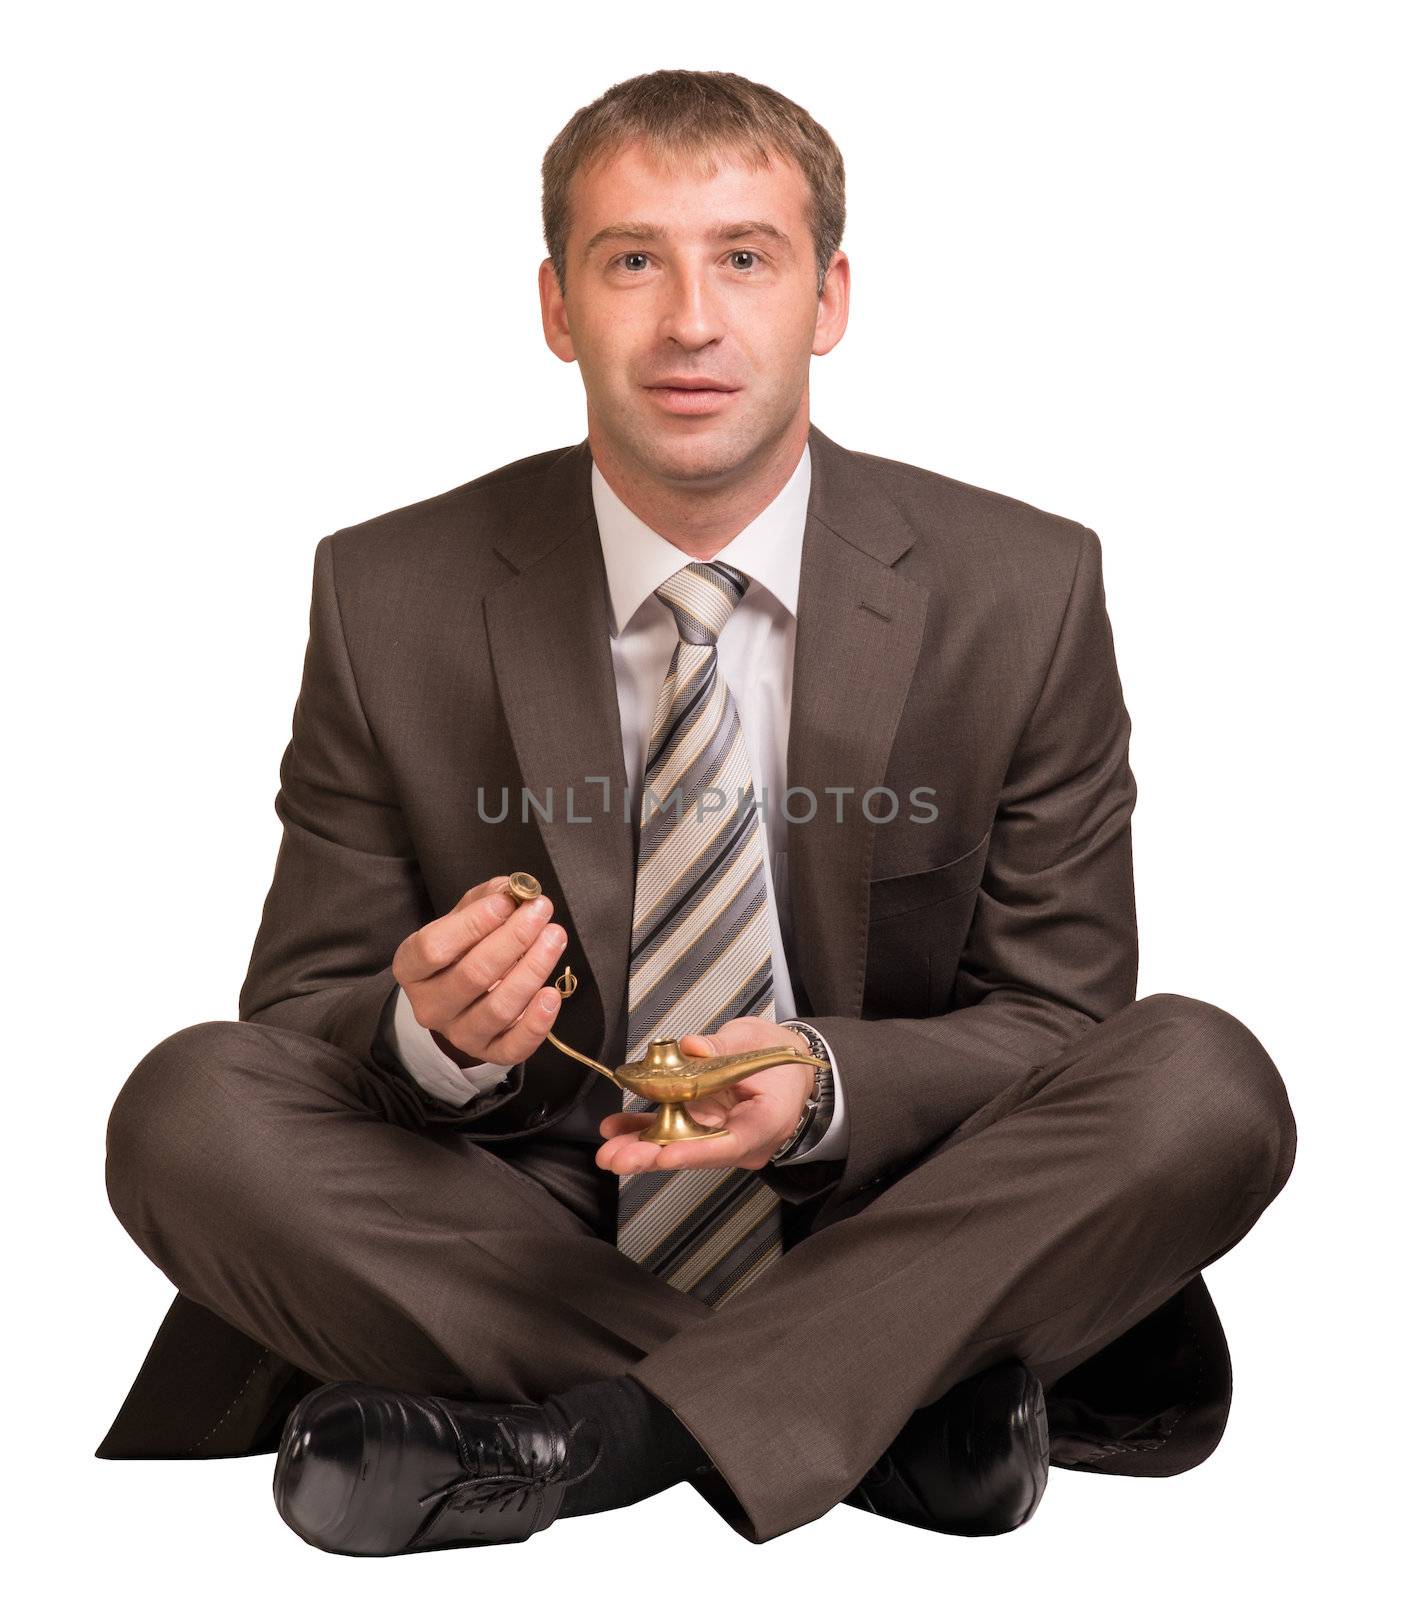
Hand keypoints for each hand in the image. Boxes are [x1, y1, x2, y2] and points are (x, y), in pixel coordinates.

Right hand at [391, 874, 567, 1066]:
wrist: (460, 1000)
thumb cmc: (463, 950)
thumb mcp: (464, 919)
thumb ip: (487, 899)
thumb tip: (515, 887)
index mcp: (411, 967)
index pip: (433, 948)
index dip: (473, 924)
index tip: (507, 902)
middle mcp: (429, 1005)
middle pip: (472, 975)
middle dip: (513, 939)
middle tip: (541, 911)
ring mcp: (458, 1033)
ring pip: (498, 1008)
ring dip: (533, 970)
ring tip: (555, 937)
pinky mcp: (488, 1053)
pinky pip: (514, 1046)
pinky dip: (537, 1022)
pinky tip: (552, 993)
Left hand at [595, 1017, 814, 1174]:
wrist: (788, 1068)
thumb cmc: (779, 1060)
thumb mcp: (756, 1041)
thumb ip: (724, 1045)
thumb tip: (693, 1047)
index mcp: (768, 1120)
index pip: (731, 1143)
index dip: (694, 1152)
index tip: (665, 1155)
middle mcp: (743, 1139)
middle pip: (697, 1153)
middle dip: (654, 1156)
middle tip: (620, 1158)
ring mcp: (721, 1136)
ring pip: (680, 1147)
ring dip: (642, 1148)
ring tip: (609, 1150)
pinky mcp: (704, 1129)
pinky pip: (673, 1134)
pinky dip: (644, 1132)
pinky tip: (618, 1131)